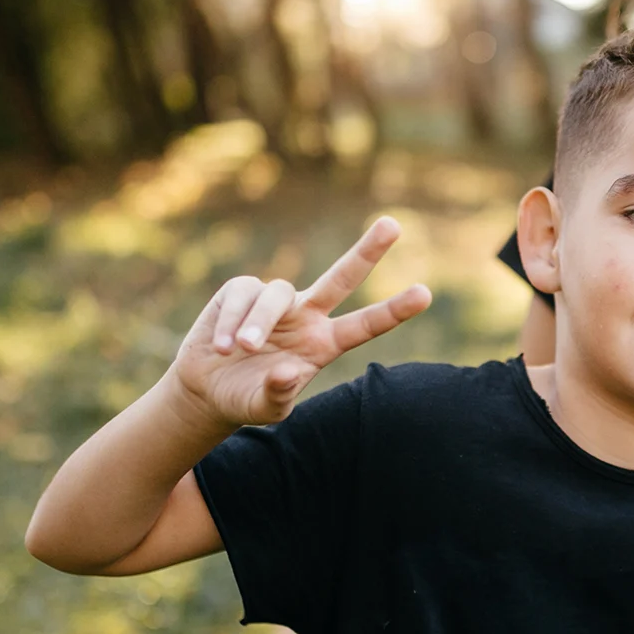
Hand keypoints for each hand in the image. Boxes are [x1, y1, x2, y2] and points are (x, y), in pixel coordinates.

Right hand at [172, 217, 431, 427]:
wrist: (207, 389)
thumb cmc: (246, 398)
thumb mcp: (266, 408)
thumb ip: (279, 394)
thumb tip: (288, 372)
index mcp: (324, 344)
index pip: (365, 325)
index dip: (393, 310)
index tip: (425, 294)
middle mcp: (307, 316)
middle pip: (342, 278)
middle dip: (367, 251)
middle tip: (394, 225)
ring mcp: (277, 301)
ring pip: (276, 295)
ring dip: (258, 323)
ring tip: (241, 349)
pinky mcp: (242, 291)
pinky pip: (242, 295)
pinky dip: (231, 321)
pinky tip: (221, 347)